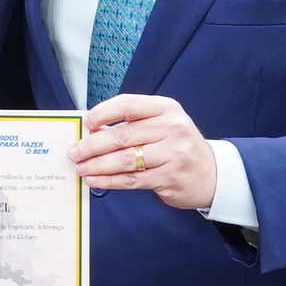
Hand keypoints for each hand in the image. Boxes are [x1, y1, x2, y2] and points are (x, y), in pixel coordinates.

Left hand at [73, 94, 217, 212]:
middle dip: (92, 144)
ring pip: (124, 159)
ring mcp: (172, 154)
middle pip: (122, 135)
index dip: (102, 113)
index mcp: (166, 108)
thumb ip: (133, 123)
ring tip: (81, 167)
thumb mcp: (163, 124)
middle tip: (74, 151)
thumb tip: (92, 129)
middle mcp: (171, 128)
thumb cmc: (178, 146)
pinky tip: (95, 180)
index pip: (127, 105)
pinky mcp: (168, 177)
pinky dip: (109, 181)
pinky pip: (131, 179)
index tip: (86, 123)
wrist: (211, 174)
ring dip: (97, 165)